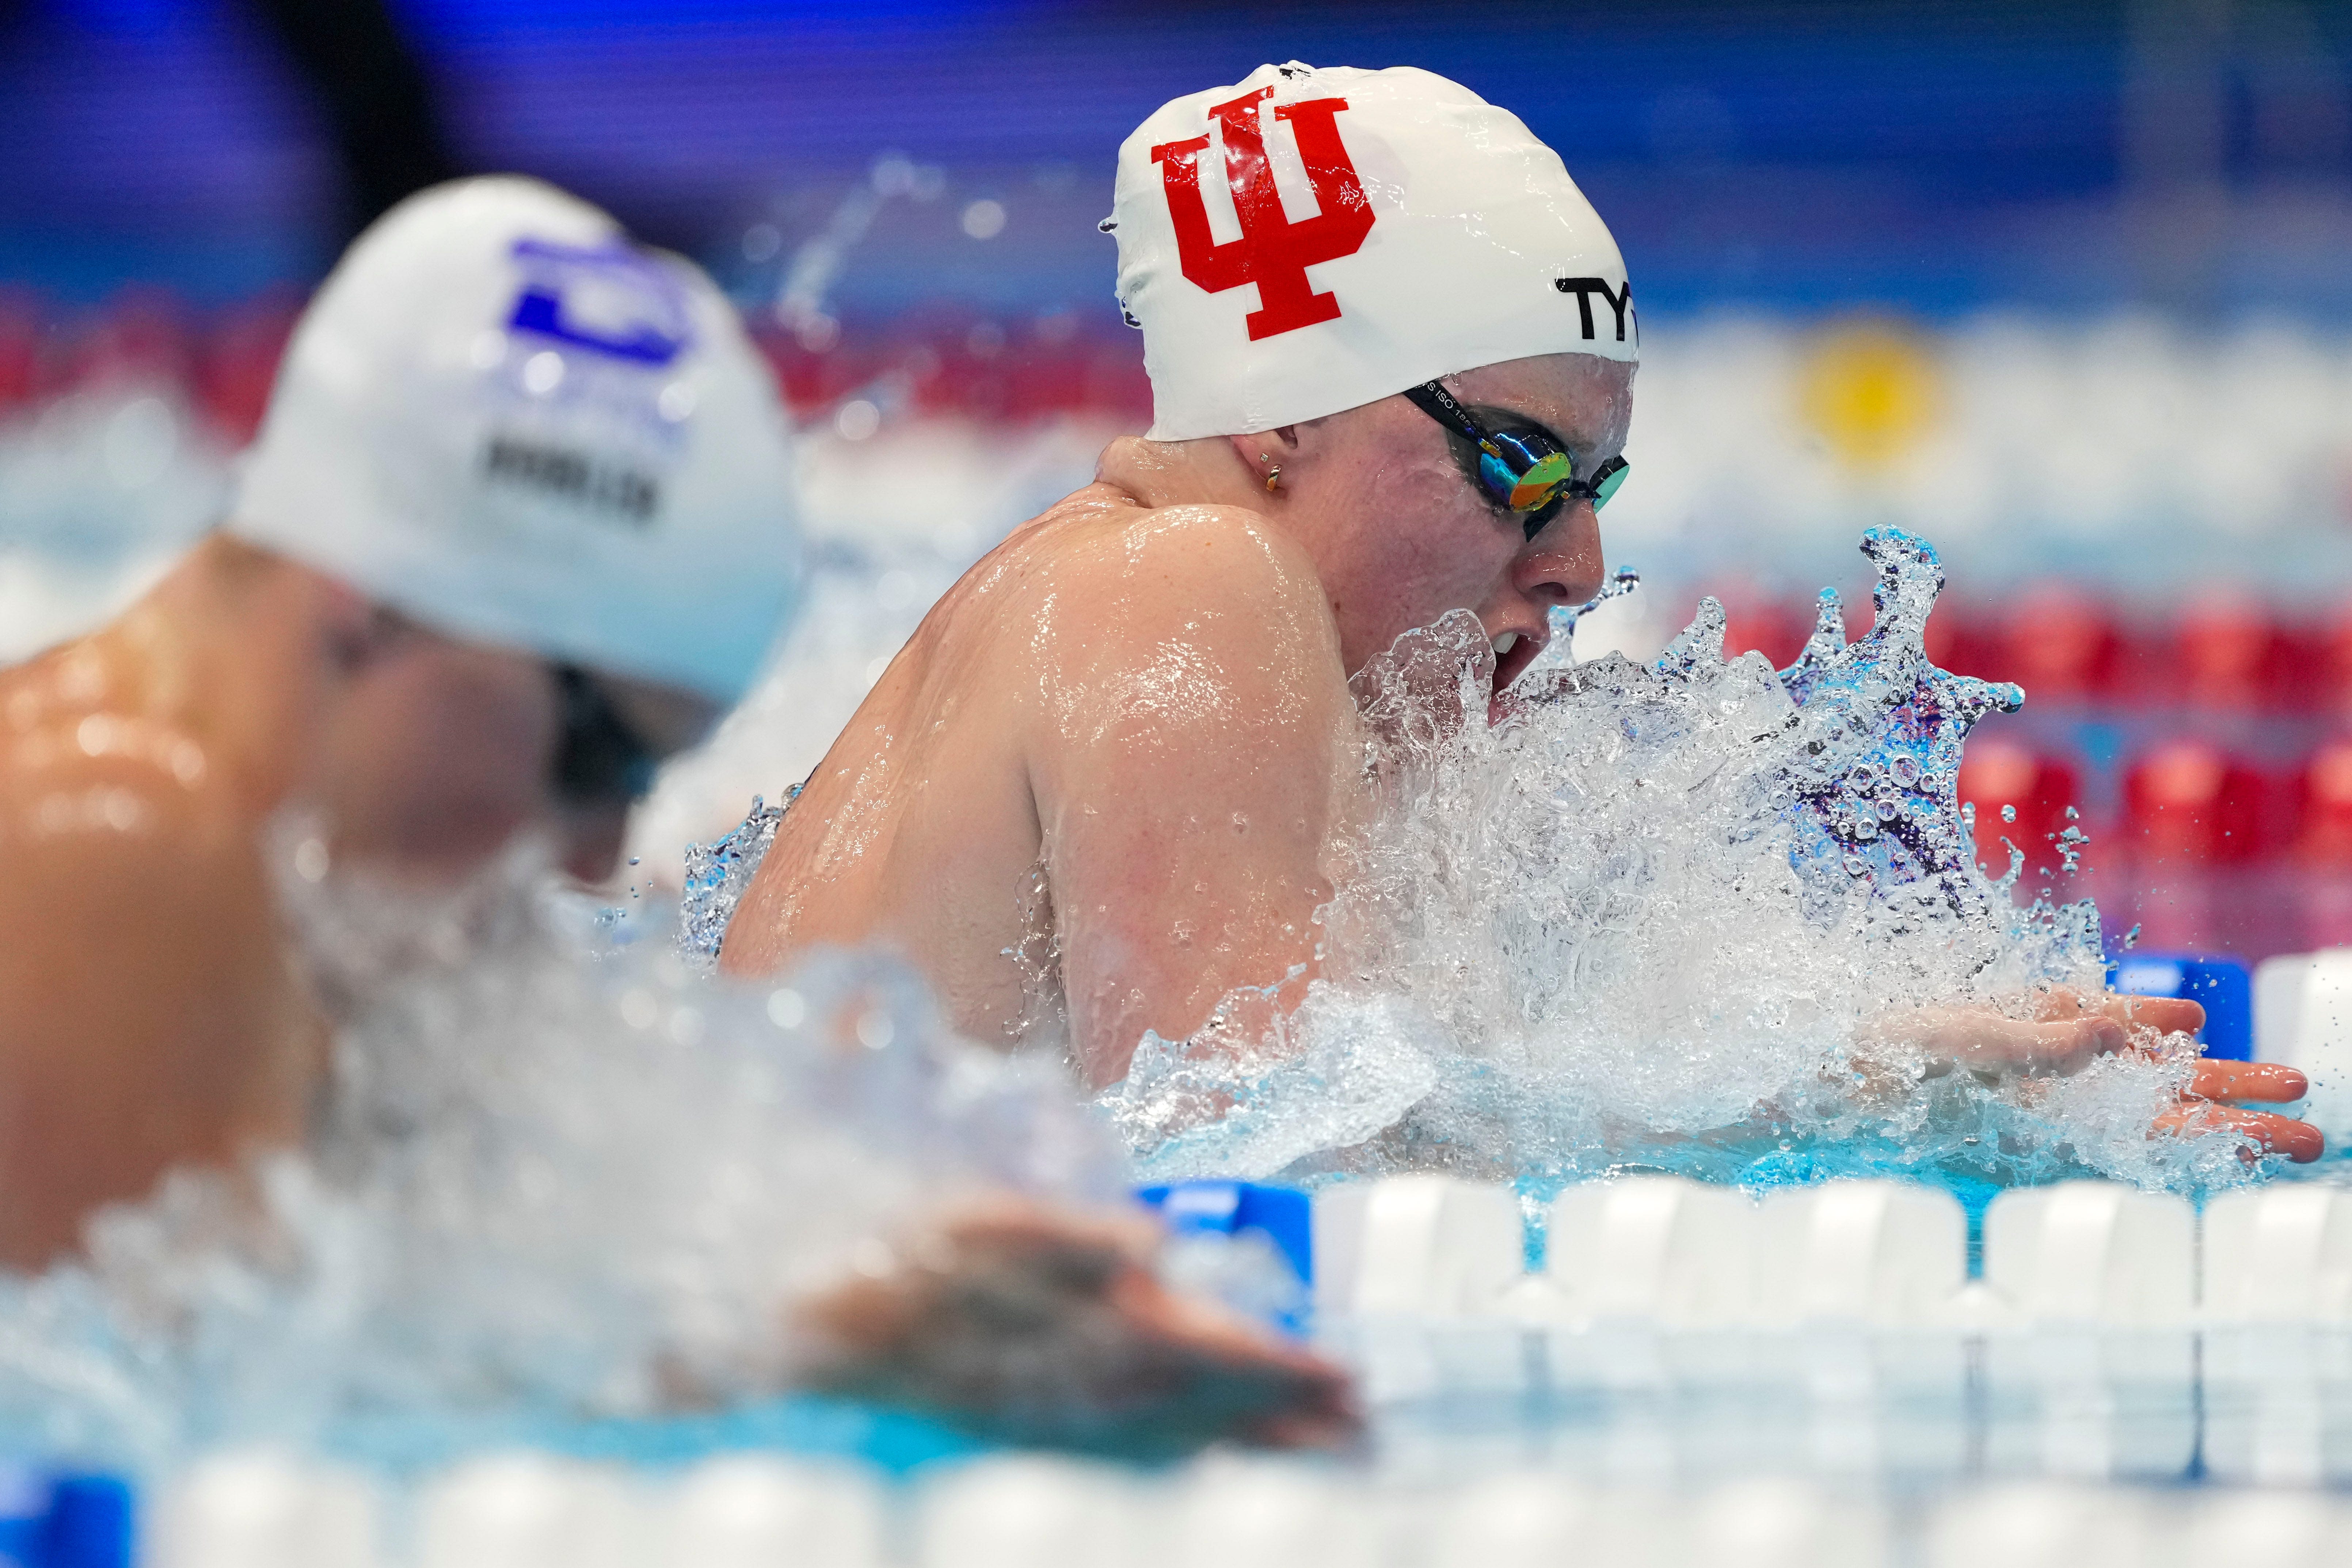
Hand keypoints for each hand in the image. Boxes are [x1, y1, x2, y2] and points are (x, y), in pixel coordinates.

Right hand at [791, 1199, 1358, 1457]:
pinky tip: (1209, 1460)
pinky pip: (1131, 1454)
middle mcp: (1088, 1392)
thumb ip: (1070, 1235)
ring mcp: (1065, 1425)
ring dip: (1252, 1445)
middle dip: (1288, 1417)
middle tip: (1364, 1423)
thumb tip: (1148, 1242)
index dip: (1280, 1368)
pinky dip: (1182, 1457)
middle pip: (1208, 1407)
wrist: (823, 1337)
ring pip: (1178, 1440)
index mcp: (1088, 1333)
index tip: (1349, 1377)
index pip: (1209, 1353)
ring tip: (1324, 1449)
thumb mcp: (984, 1222)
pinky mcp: (1039, 1435)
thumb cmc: (904, 1261)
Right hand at [1865, 990, 2321, 1162]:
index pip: (2164, 1132)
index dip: (2231, 1134)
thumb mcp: (1968, 1044)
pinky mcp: (2022, 1031)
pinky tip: (2188, 1022)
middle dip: (2241, 1113)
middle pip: (2172, 1111)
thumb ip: (2044, 1043)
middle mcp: (2061, 1099)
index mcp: (2056, 1117)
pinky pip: (2094, 1030)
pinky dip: (2141, 1022)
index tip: (2292, 1139)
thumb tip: (2117, 1030)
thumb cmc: (1892, 1062)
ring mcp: (2045, 1066)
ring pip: (2146, 1073)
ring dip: (2213, 1072)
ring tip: (2282, 1077)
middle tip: (2314, 1122)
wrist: (1833, 1059)